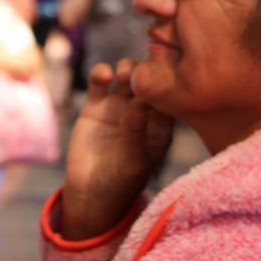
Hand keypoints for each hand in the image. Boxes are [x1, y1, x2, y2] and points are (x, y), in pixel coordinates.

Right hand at [62, 59, 173, 239]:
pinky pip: (99, 81)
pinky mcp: (95, 104)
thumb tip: (139, 102)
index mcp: (161, 124)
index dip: (168, 81)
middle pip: (148, 79)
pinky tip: (103, 76)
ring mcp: (118, 105)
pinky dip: (101, 73)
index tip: (163, 77)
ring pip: (126, 74)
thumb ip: (137, 131)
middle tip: (140, 75)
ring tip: (123, 75)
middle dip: (147, 71)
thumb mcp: (134, 160)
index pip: (169, 95)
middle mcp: (142, 111)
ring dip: (127, 68)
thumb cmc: (121, 181)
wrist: (90, 192)